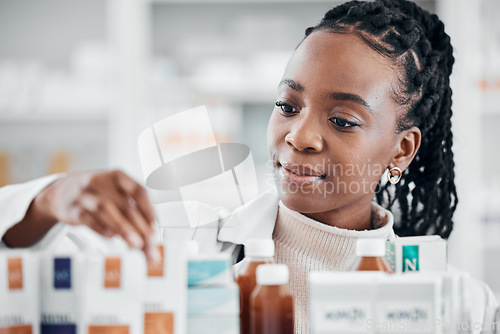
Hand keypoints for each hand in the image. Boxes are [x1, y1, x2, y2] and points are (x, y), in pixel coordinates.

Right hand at [37, 170, 158, 260]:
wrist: (60, 192)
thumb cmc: (97, 194)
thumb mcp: (116, 195)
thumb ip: (133, 214)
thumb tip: (151, 239)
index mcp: (118, 177)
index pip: (138, 191)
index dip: (148, 210)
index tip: (154, 227)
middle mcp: (102, 182)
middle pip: (125, 205)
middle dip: (139, 227)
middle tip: (148, 243)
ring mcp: (85, 194)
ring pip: (106, 209)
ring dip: (123, 228)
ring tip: (135, 244)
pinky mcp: (72, 208)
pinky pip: (86, 217)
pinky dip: (100, 227)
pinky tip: (110, 236)